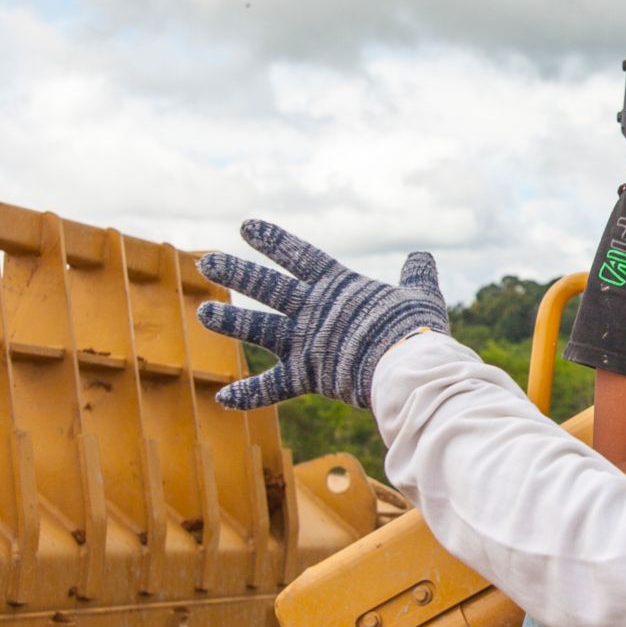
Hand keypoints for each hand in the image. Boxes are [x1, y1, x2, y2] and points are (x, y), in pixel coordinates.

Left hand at [195, 220, 447, 409]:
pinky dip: (249, 395)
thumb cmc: (419, 330)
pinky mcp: (306, 374)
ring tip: (201, 314)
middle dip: (236, 272)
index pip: (299, 255)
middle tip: (206, 261)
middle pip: (267, 286)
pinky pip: (272, 387)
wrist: (411, 367)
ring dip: (229, 321)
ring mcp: (305, 341)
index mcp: (338, 286)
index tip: (247, 227)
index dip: (273, 240)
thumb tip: (424, 256)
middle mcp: (314, 308)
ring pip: (258, 327)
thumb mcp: (421, 296)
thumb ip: (418, 276)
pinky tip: (223, 398)